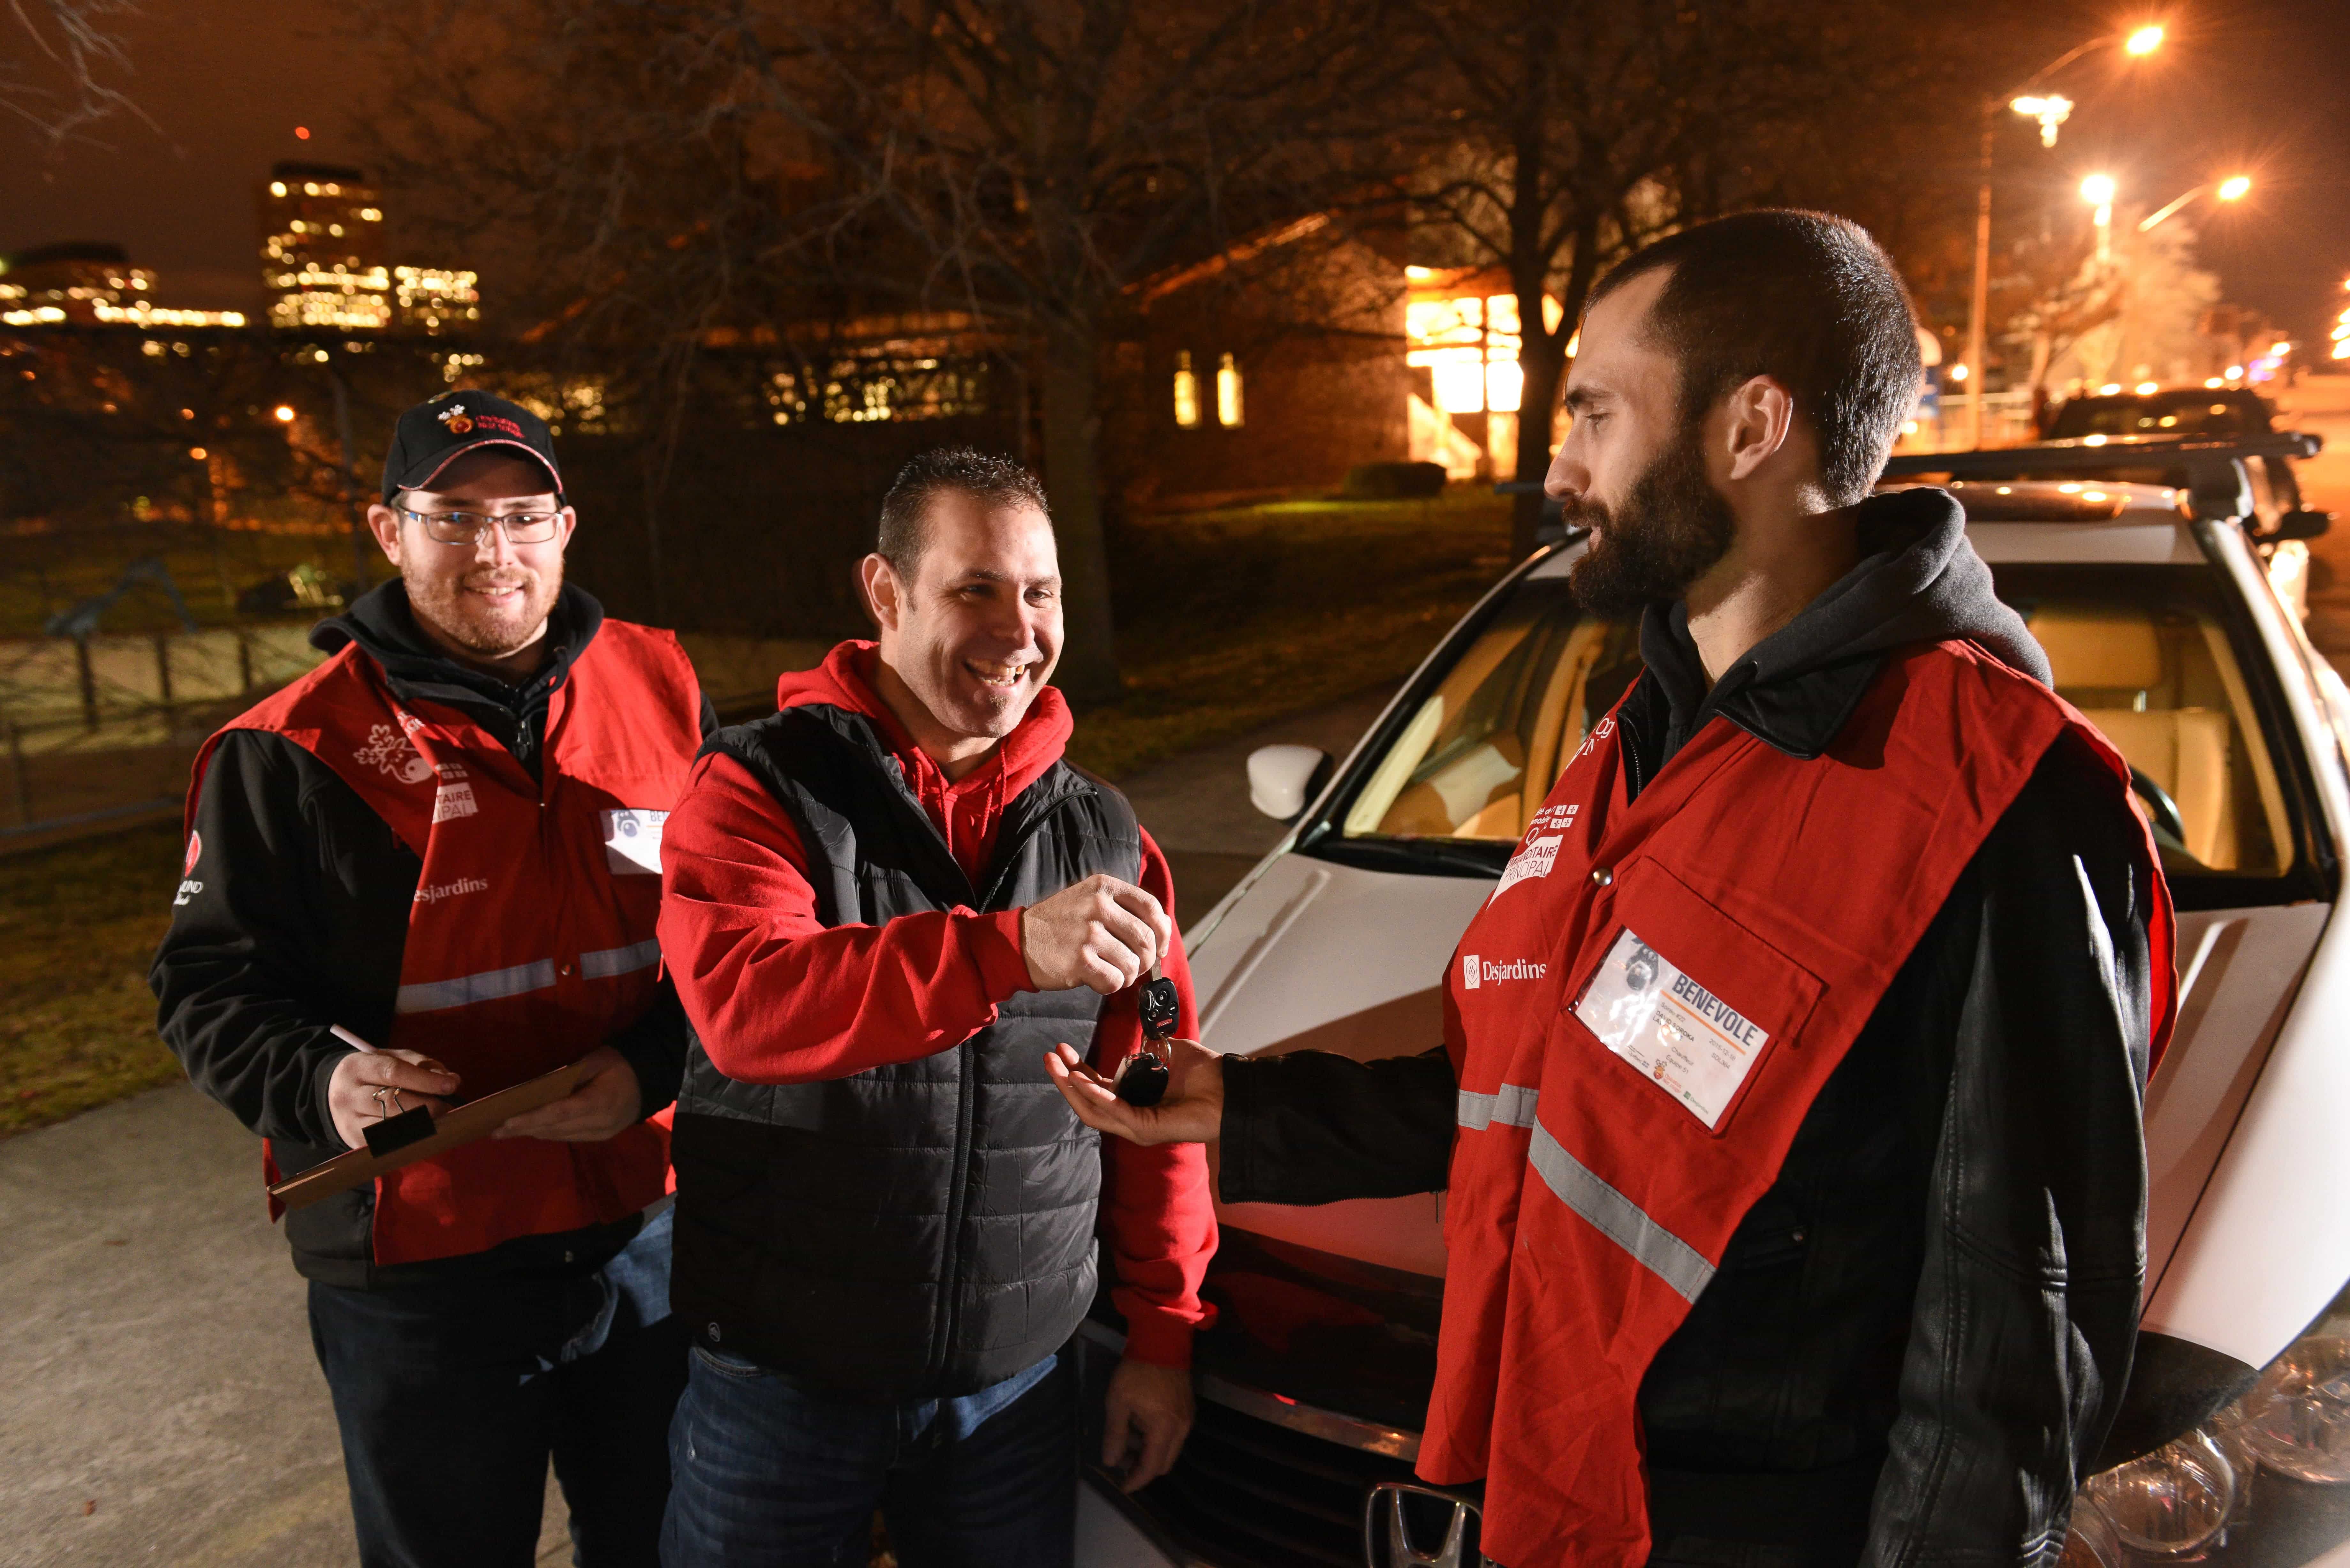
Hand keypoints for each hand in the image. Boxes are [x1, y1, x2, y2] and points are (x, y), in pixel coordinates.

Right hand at [326, 1048, 458, 1151]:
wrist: (338, 1094)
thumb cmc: (376, 1073)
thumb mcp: (395, 1058)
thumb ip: (423, 1065)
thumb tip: (452, 1080)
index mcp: (357, 1067)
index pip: (393, 1072)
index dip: (425, 1080)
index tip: (451, 1085)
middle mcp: (347, 1095)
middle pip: (393, 1102)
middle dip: (428, 1105)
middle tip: (447, 1105)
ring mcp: (348, 1122)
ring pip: (392, 1126)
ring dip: (422, 1123)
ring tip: (438, 1117)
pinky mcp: (355, 1143)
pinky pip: (389, 1143)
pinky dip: (411, 1137)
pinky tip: (423, 1130)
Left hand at [493, 1047, 642, 1141]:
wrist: (651, 1080)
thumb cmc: (621, 1064)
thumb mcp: (596, 1060)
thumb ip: (570, 1074)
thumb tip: (539, 1088)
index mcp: (599, 1103)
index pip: (557, 1114)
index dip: (530, 1119)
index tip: (504, 1124)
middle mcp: (599, 1124)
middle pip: (554, 1129)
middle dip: (523, 1129)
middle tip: (493, 1131)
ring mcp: (600, 1134)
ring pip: (558, 1136)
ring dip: (532, 1133)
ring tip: (505, 1131)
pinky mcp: (600, 1137)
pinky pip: (568, 1137)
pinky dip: (548, 1132)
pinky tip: (531, 1129)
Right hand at [1020, 874, 1171, 994]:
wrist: (1018, 941)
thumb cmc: (1060, 923)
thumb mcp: (1089, 899)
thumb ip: (1125, 908)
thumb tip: (1165, 928)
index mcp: (1104, 887)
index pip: (1151, 906)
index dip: (1163, 931)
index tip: (1160, 946)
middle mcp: (1098, 906)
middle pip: (1146, 939)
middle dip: (1146, 960)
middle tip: (1134, 966)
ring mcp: (1088, 934)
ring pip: (1133, 964)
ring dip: (1128, 976)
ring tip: (1113, 973)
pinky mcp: (1079, 962)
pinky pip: (1115, 981)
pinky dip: (1111, 985)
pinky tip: (1098, 979)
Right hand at [1045, 1040, 1223, 1145]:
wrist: (1230, 1089)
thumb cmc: (1205, 1074)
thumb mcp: (1167, 1053)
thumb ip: (1147, 1049)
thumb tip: (1135, 1040)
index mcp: (1134, 1101)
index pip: (1095, 1089)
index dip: (1076, 1072)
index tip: (1062, 1050)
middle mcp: (1131, 1117)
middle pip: (1087, 1103)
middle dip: (1065, 1080)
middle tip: (1049, 1058)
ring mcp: (1137, 1126)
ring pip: (1093, 1111)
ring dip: (1072, 1088)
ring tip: (1056, 1066)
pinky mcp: (1146, 1129)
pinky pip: (1115, 1112)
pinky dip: (1096, 1096)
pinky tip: (1082, 1080)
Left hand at [1102, 1356, 1193, 1492]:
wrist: (1163, 1340)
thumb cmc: (1137, 1372)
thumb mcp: (1118, 1402)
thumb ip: (1115, 1434)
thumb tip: (1111, 1462)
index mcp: (1165, 1428)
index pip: (1152, 1467)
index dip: (1137, 1480)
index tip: (1122, 1487)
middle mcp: (1182, 1428)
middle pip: (1165, 1464)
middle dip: (1144, 1470)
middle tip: (1122, 1466)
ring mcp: (1188, 1419)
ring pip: (1171, 1451)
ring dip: (1151, 1455)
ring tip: (1128, 1447)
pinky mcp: (1188, 1409)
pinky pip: (1175, 1437)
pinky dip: (1159, 1442)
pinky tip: (1142, 1431)